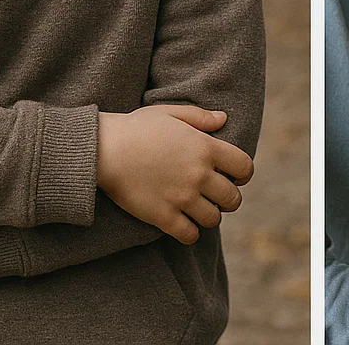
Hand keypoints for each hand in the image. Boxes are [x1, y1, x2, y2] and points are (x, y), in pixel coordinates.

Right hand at [97, 105, 252, 244]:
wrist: (104, 149)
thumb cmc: (136, 127)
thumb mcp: (170, 113)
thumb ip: (200, 117)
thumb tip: (223, 119)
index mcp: (205, 148)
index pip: (244, 167)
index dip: (244, 174)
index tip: (236, 176)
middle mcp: (199, 175)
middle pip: (233, 199)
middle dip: (228, 198)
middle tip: (217, 196)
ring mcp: (182, 198)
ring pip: (213, 219)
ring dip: (209, 216)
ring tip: (199, 209)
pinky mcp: (164, 216)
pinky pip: (190, 235)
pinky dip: (191, 233)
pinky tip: (185, 225)